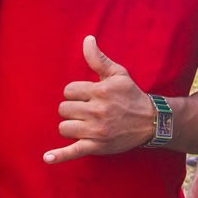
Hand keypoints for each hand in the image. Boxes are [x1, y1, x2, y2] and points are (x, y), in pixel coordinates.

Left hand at [43, 36, 154, 163]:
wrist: (151, 121)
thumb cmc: (131, 94)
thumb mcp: (117, 73)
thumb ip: (98, 58)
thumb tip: (87, 39)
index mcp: (100, 91)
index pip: (68, 91)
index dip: (75, 93)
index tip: (87, 96)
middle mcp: (97, 111)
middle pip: (64, 109)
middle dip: (73, 109)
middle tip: (87, 110)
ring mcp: (96, 130)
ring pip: (65, 127)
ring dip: (70, 125)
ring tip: (84, 123)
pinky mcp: (97, 146)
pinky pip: (74, 151)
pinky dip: (59, 155)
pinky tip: (47, 158)